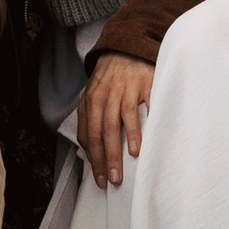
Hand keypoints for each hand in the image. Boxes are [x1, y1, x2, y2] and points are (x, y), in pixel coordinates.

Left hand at [78, 52, 155, 189]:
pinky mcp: (140, 86)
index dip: (93, 159)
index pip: (89, 135)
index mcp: (90, 101)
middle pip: (101, 133)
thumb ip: (91, 119)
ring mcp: (121, 90)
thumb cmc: (111, 79)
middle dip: (104, 160)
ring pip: (115, 124)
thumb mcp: (95, 95)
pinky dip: (136, 131)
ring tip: (122, 169)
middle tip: (111, 180)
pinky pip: (136, 111)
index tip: (100, 179)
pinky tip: (138, 147)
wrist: (127, 47)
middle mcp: (102, 96)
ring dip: (118, 149)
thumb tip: (89, 151)